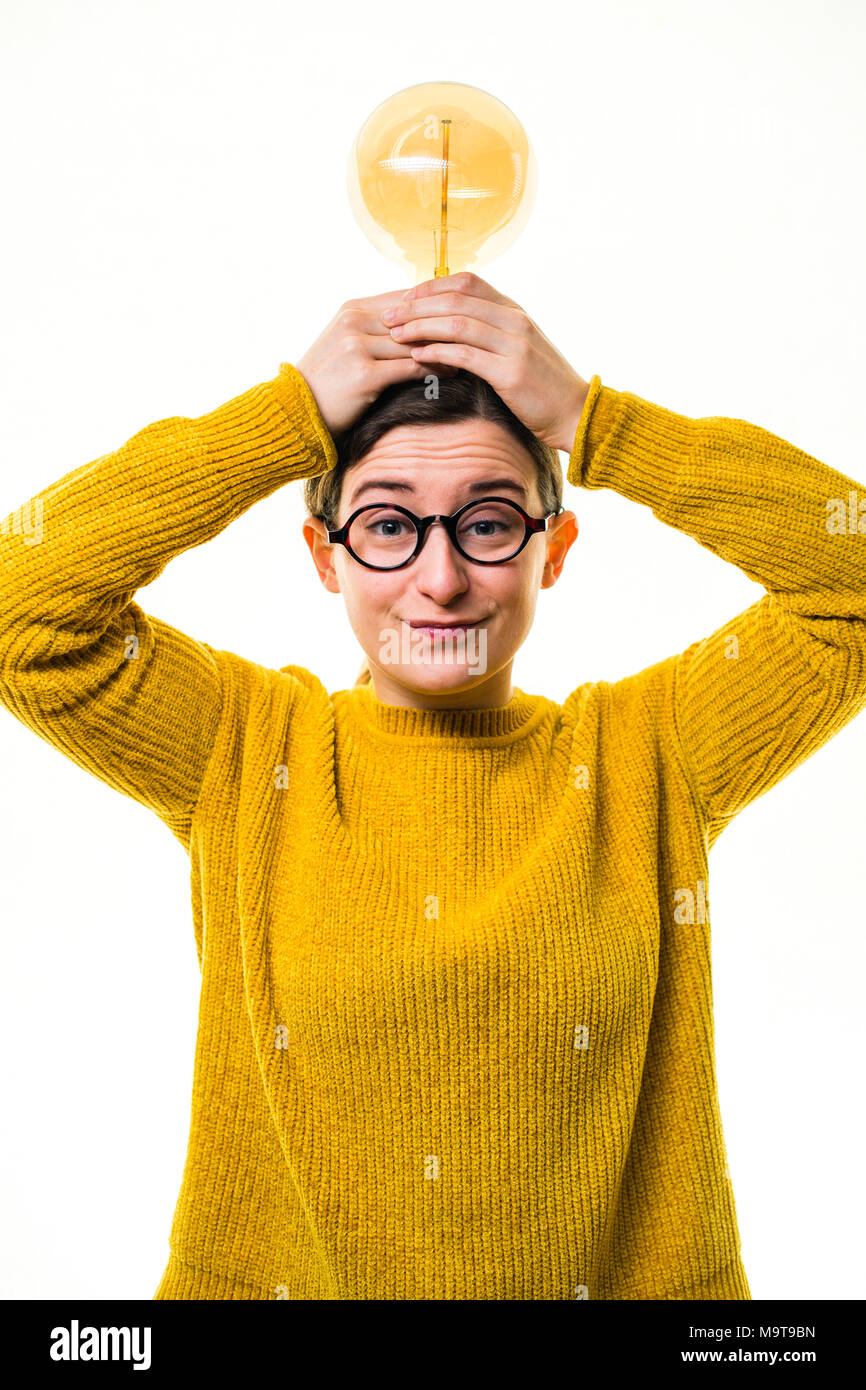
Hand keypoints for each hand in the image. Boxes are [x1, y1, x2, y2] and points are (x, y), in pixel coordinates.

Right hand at [295, 288, 457, 438]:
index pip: (405, 298)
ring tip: (469, 355)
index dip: (436, 306)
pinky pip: (410, 367)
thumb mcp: (347, 344)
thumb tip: (415, 325)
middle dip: (445, 326)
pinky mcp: (364, 373)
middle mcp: (355, 321)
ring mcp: (358, 346)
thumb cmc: (328, 381)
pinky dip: (434, 369)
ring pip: (415, 341)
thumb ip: (376, 330)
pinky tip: (452, 373)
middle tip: (474, 333)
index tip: (463, 314)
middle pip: (414, 317)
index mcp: (353, 309)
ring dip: (445, 348)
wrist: (296, 411)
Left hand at [380, 271, 590, 452]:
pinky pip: (466, 355)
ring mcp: (515, 344)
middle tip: (388, 316)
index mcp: (514, 310)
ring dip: (420, 327)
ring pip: (457, 323)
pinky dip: (438, 353)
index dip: (431, 287)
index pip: (466, 282)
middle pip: (456, 299)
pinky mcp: (511, 372)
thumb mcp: (518, 351)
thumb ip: (490, 335)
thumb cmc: (542, 387)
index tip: (404, 300)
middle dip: (416, 306)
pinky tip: (417, 356)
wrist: (575, 413)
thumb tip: (451, 332)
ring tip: (395, 334)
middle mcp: (515, 320)